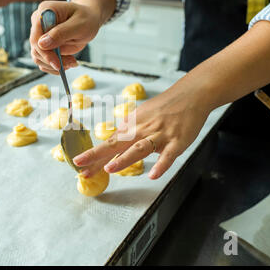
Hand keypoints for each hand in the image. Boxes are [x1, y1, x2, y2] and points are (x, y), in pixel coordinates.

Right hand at [29, 1, 103, 73]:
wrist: (88, 21)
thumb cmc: (86, 19)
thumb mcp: (79, 25)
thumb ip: (61, 33)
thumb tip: (42, 43)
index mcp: (45, 12)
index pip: (36, 36)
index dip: (45, 53)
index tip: (57, 64)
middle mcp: (38, 23)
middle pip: (36, 49)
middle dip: (52, 61)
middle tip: (70, 64)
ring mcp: (40, 35)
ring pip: (38, 57)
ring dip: (54, 65)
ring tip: (71, 63)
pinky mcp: (44, 46)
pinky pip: (43, 61)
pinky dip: (54, 66)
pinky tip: (68, 63)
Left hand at [73, 80, 212, 179]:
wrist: (191, 94)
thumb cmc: (165, 108)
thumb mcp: (142, 117)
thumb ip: (129, 134)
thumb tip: (113, 150)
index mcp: (132, 125)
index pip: (109, 142)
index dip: (93, 154)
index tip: (78, 164)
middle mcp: (142, 129)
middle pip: (117, 144)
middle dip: (97, 155)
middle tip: (82, 167)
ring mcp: (159, 135)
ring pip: (139, 148)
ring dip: (124, 159)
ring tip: (109, 169)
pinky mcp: (177, 141)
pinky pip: (168, 155)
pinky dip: (161, 165)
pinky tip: (153, 175)